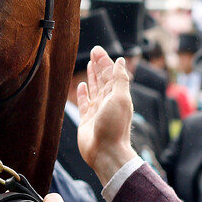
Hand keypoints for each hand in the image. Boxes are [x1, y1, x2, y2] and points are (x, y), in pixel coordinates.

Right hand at [76, 46, 138, 184]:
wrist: (106, 152)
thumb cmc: (114, 127)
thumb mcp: (120, 99)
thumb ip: (120, 79)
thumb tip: (121, 61)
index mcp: (117, 95)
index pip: (110, 73)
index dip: (104, 61)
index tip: (97, 49)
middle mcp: (108, 101)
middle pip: (102, 78)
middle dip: (98, 65)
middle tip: (93, 52)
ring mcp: (97, 109)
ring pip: (94, 88)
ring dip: (92, 76)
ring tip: (89, 65)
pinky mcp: (87, 118)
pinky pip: (84, 102)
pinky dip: (83, 93)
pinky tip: (81, 86)